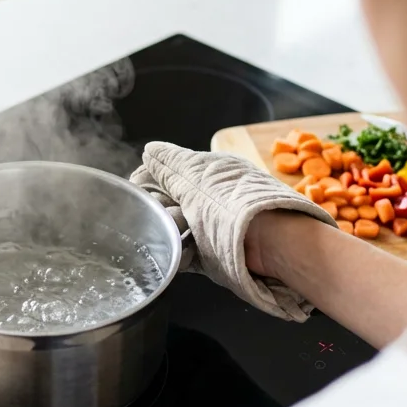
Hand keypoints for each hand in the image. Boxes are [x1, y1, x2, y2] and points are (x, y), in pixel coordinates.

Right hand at [130, 142, 336, 320]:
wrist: (275, 246)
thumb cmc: (237, 205)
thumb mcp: (197, 177)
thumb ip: (170, 166)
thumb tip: (150, 151)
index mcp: (211, 173)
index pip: (171, 172)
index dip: (149, 179)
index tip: (131, 189)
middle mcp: (214, 199)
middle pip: (172, 202)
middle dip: (157, 209)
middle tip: (143, 216)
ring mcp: (216, 227)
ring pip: (178, 229)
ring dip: (167, 233)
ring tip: (159, 235)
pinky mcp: (217, 256)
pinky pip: (189, 254)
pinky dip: (180, 255)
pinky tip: (173, 255)